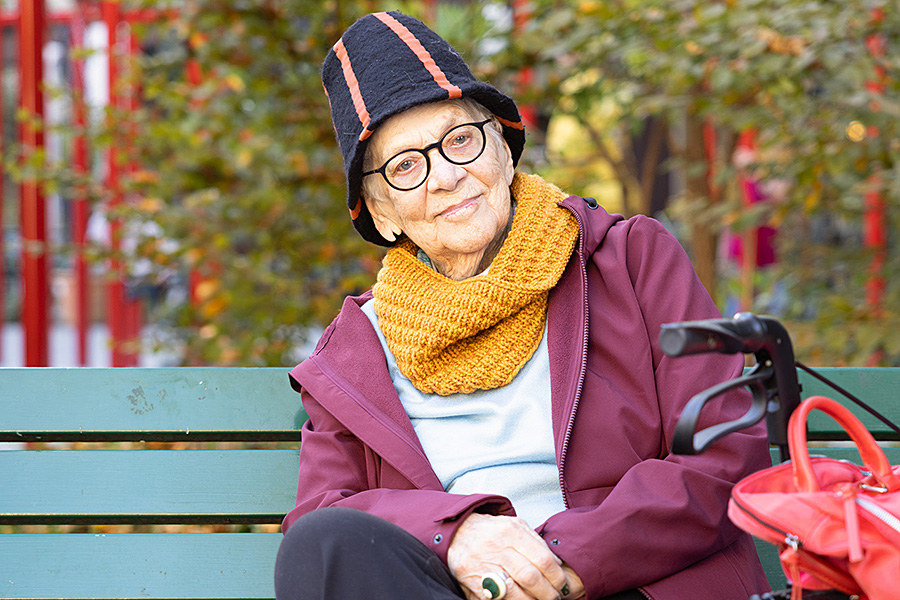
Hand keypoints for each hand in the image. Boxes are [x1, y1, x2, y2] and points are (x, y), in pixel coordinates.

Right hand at [447, 513, 576, 599]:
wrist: (457, 532)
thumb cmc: (490, 531)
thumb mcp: (515, 525)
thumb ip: (536, 542)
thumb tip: (556, 564)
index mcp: (511, 532)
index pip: (543, 559)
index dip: (557, 576)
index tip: (563, 585)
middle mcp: (497, 548)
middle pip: (531, 577)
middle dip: (548, 593)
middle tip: (555, 597)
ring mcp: (484, 566)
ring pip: (515, 592)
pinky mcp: (474, 582)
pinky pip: (498, 599)